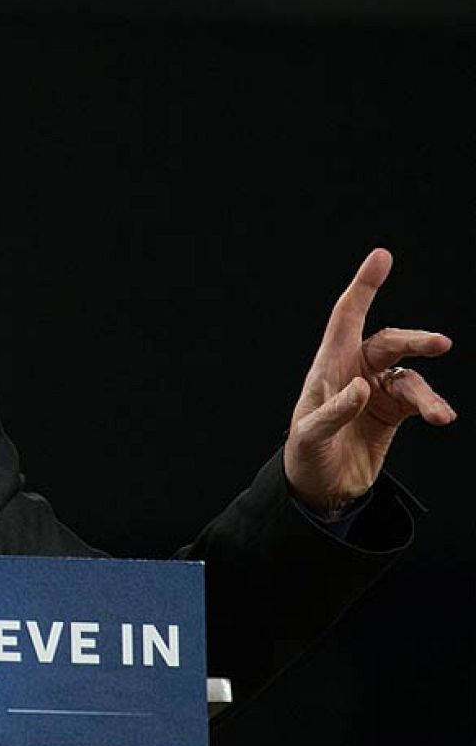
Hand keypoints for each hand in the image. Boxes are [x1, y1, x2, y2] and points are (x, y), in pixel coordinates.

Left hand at [285, 248, 454, 516]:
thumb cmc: (306, 457)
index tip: (382, 256)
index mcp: (328, 367)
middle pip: (388, 343)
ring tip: (438, 416)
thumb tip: (363, 388)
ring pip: (410, 376)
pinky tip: (440, 417)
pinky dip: (431, 406)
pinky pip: (418, 399)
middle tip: (439, 344)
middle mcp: (354, 371)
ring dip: (426, 394)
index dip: (363, 286)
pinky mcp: (392, 411)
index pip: (347, 317)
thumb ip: (333, 411)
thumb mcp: (311, 436)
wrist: (321, 489)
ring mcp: (376, 390)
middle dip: (413, 341)